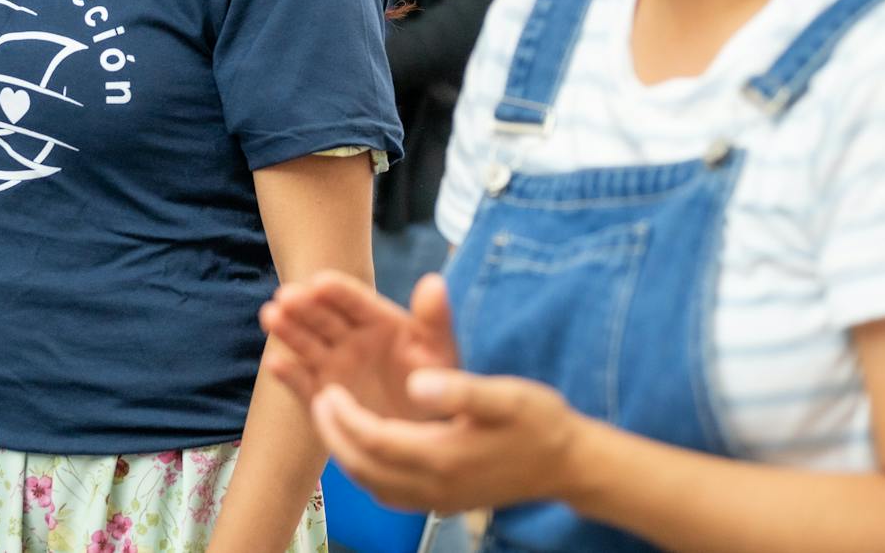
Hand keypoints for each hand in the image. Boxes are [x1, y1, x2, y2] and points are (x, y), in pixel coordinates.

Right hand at [260, 271, 459, 421]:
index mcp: (376, 320)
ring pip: (306, 344)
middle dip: (303, 306)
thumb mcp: (440, 352)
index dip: (337, 291)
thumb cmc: (436, 386)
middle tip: (285, 297)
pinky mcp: (321, 396)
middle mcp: (349, 338)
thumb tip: (434, 281)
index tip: (320, 282)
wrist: (423, 434)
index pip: (353, 301)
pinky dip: (289, 375)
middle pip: (322, 318)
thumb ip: (435, 319)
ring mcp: (332, 366)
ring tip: (271, 317)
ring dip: (288, 331)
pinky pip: (302, 383)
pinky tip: (275, 363)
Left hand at [309, 369, 584, 513]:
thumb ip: (458, 388)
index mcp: (443, 457)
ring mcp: (436, 501)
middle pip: (364, 467)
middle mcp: (433, 487)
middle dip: (333, 434)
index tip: (325, 389)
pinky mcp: (441, 503)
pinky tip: (361, 443)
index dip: (343, 417)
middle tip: (316, 399)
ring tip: (330, 417)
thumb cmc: (539, 422)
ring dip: (345, 453)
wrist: (568, 464)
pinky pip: (388, 492)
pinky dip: (365, 468)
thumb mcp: (505, 396)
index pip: (374, 441)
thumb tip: (416, 381)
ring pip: (372, 484)